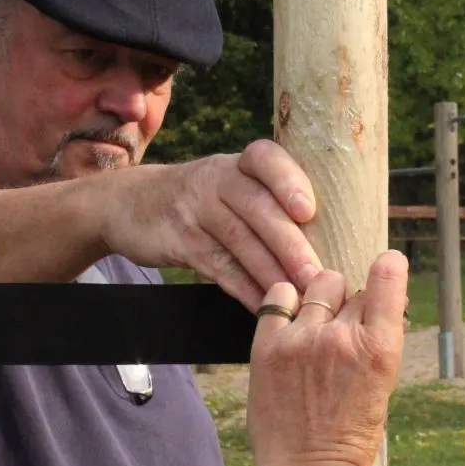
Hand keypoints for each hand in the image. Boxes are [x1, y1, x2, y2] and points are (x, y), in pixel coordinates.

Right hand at [97, 139, 322, 306]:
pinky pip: (217, 267)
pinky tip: (266, 307)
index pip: (265, 158)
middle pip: (257, 208)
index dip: (288, 180)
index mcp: (239, 163)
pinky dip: (244, 290)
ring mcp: (194, 208)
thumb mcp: (230, 183)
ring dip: (272, 271)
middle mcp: (217, 179)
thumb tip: (334, 237)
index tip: (309, 210)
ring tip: (300, 296)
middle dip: (290, 243)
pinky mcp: (179, 240)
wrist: (130, 203)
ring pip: (238, 241)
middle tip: (318, 274)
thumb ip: (270, 200)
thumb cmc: (204, 198)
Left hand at [247, 251, 408, 465]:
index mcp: (380, 349)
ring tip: (316, 328)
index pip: (387, 277)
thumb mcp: (382, 385)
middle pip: (352, 288)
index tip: (387, 266)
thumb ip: (375, 341)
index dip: (388, 267)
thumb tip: (370, 300)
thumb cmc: (350, 437)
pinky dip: (286, 302)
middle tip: (344, 331)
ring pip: (318, 286)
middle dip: (351, 303)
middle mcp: (343, 337)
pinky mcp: (268, 347)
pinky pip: (277, 297)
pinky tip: (290, 321)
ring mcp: (302, 340)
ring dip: (321, 299)